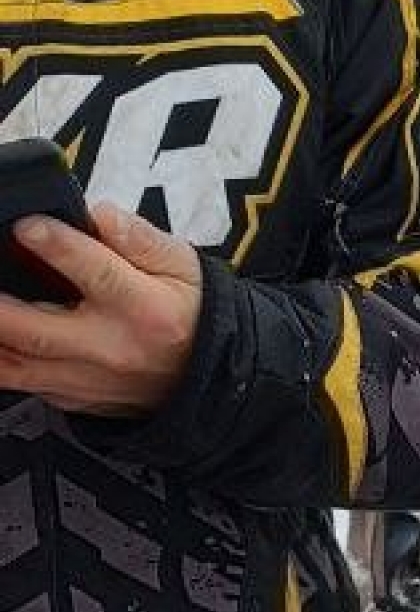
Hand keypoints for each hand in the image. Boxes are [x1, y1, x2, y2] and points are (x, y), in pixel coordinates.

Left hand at [0, 203, 205, 416]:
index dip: (56, 247)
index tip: (27, 227)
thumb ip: (141, 239)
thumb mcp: (184, 267)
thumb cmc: (193, 314)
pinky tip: (1, 337)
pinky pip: (23, 385)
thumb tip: (102, 215)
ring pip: (15, 367)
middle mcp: (111, 348)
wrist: (208, 375)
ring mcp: (87, 379)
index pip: (96, 273)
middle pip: (36, 332)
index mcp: (145, 308)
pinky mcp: (71, 397)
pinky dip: (3, 361)